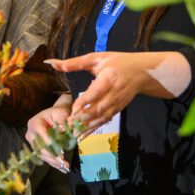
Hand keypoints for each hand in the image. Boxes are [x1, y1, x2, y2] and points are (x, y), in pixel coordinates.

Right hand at [25, 102, 72, 170]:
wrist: (54, 116)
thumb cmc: (58, 114)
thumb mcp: (61, 113)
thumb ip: (63, 121)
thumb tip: (64, 130)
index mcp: (34, 124)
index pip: (41, 135)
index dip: (50, 144)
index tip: (60, 152)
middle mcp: (30, 134)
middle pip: (40, 147)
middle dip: (52, 156)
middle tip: (64, 162)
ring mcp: (32, 143)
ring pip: (41, 155)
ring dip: (53, 162)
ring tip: (65, 167)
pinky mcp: (37, 149)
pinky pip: (44, 157)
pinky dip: (53, 163)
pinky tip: (62, 168)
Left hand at [46, 51, 189, 128]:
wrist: (143, 72)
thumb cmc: (118, 62)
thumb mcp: (96, 58)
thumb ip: (73, 63)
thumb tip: (51, 62)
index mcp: (109, 78)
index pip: (96, 92)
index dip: (85, 102)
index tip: (73, 110)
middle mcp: (114, 93)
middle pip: (98, 108)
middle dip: (83, 118)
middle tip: (68, 125)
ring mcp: (117, 103)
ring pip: (101, 117)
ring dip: (87, 127)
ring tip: (73, 134)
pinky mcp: (118, 109)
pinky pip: (105, 121)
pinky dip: (94, 129)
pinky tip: (82, 136)